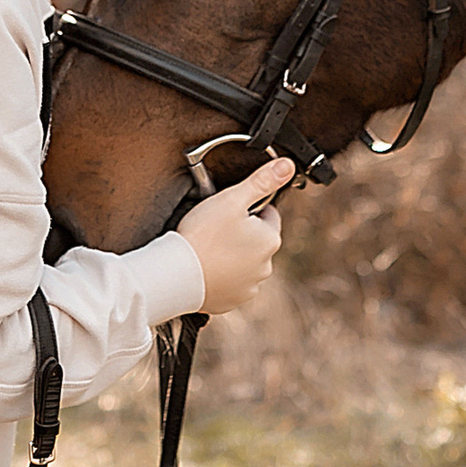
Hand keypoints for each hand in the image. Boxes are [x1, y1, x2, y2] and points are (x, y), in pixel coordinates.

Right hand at [177, 157, 295, 315]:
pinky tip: (207, 267)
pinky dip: (222, 276)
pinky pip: (231, 284)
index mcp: (270, 240)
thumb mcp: (233, 199)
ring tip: (209, 248)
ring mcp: (249, 287)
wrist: (178, 274)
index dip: (249, 209)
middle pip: (257, 240)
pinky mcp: (232, 301)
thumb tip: (288, 166)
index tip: (229, 212)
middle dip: (241, 234)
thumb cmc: (203, 234)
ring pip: (245, 263)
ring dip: (233, 256)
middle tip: (216, 229)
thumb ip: (262, 181)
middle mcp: (266, 267)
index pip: (268, 215)